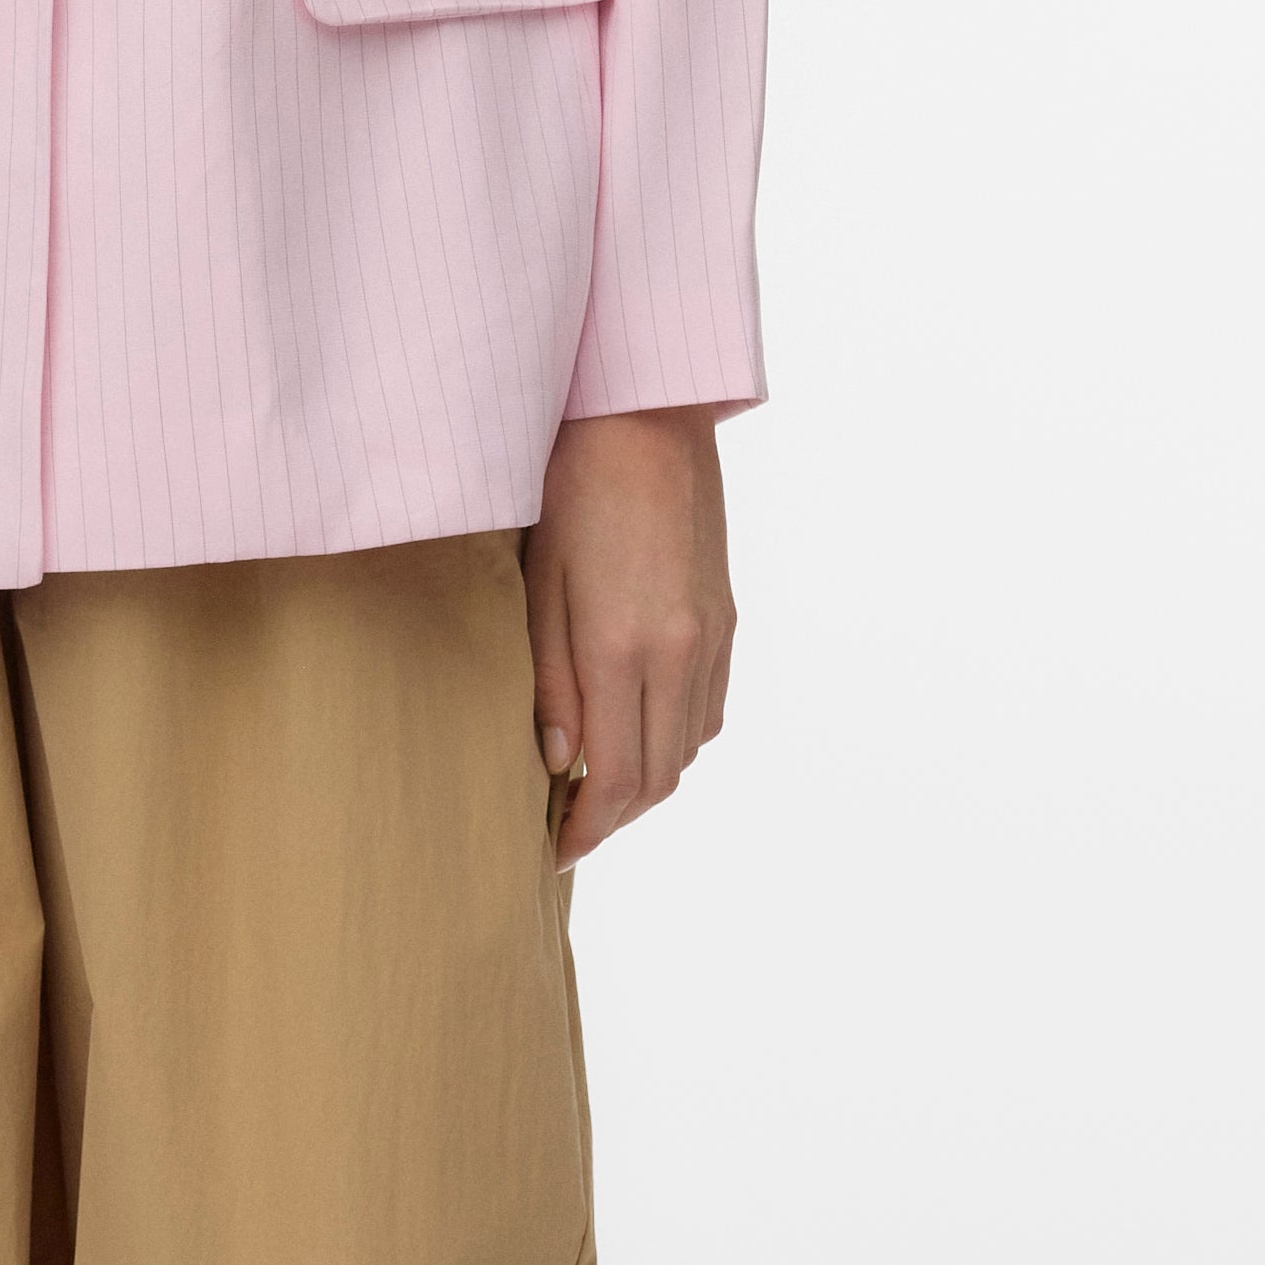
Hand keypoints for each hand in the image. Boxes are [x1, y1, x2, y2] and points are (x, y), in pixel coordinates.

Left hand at [521, 411, 733, 868]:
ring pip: (689, 747)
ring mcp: (713, 635)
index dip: (586, 826)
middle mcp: (681, 652)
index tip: (555, 848)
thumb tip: (558, 760)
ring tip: (596, 783)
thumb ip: (551, 680)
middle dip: (615, 816)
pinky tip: (639, 728)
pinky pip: (710, 707)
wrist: (645, 416)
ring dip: (647, 781)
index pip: (615, 776)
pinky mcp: (727, 616)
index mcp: (625, 648)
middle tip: (570, 827)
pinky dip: (676, 738)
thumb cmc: (572, 489)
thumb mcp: (538, 586)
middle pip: (659, 776)